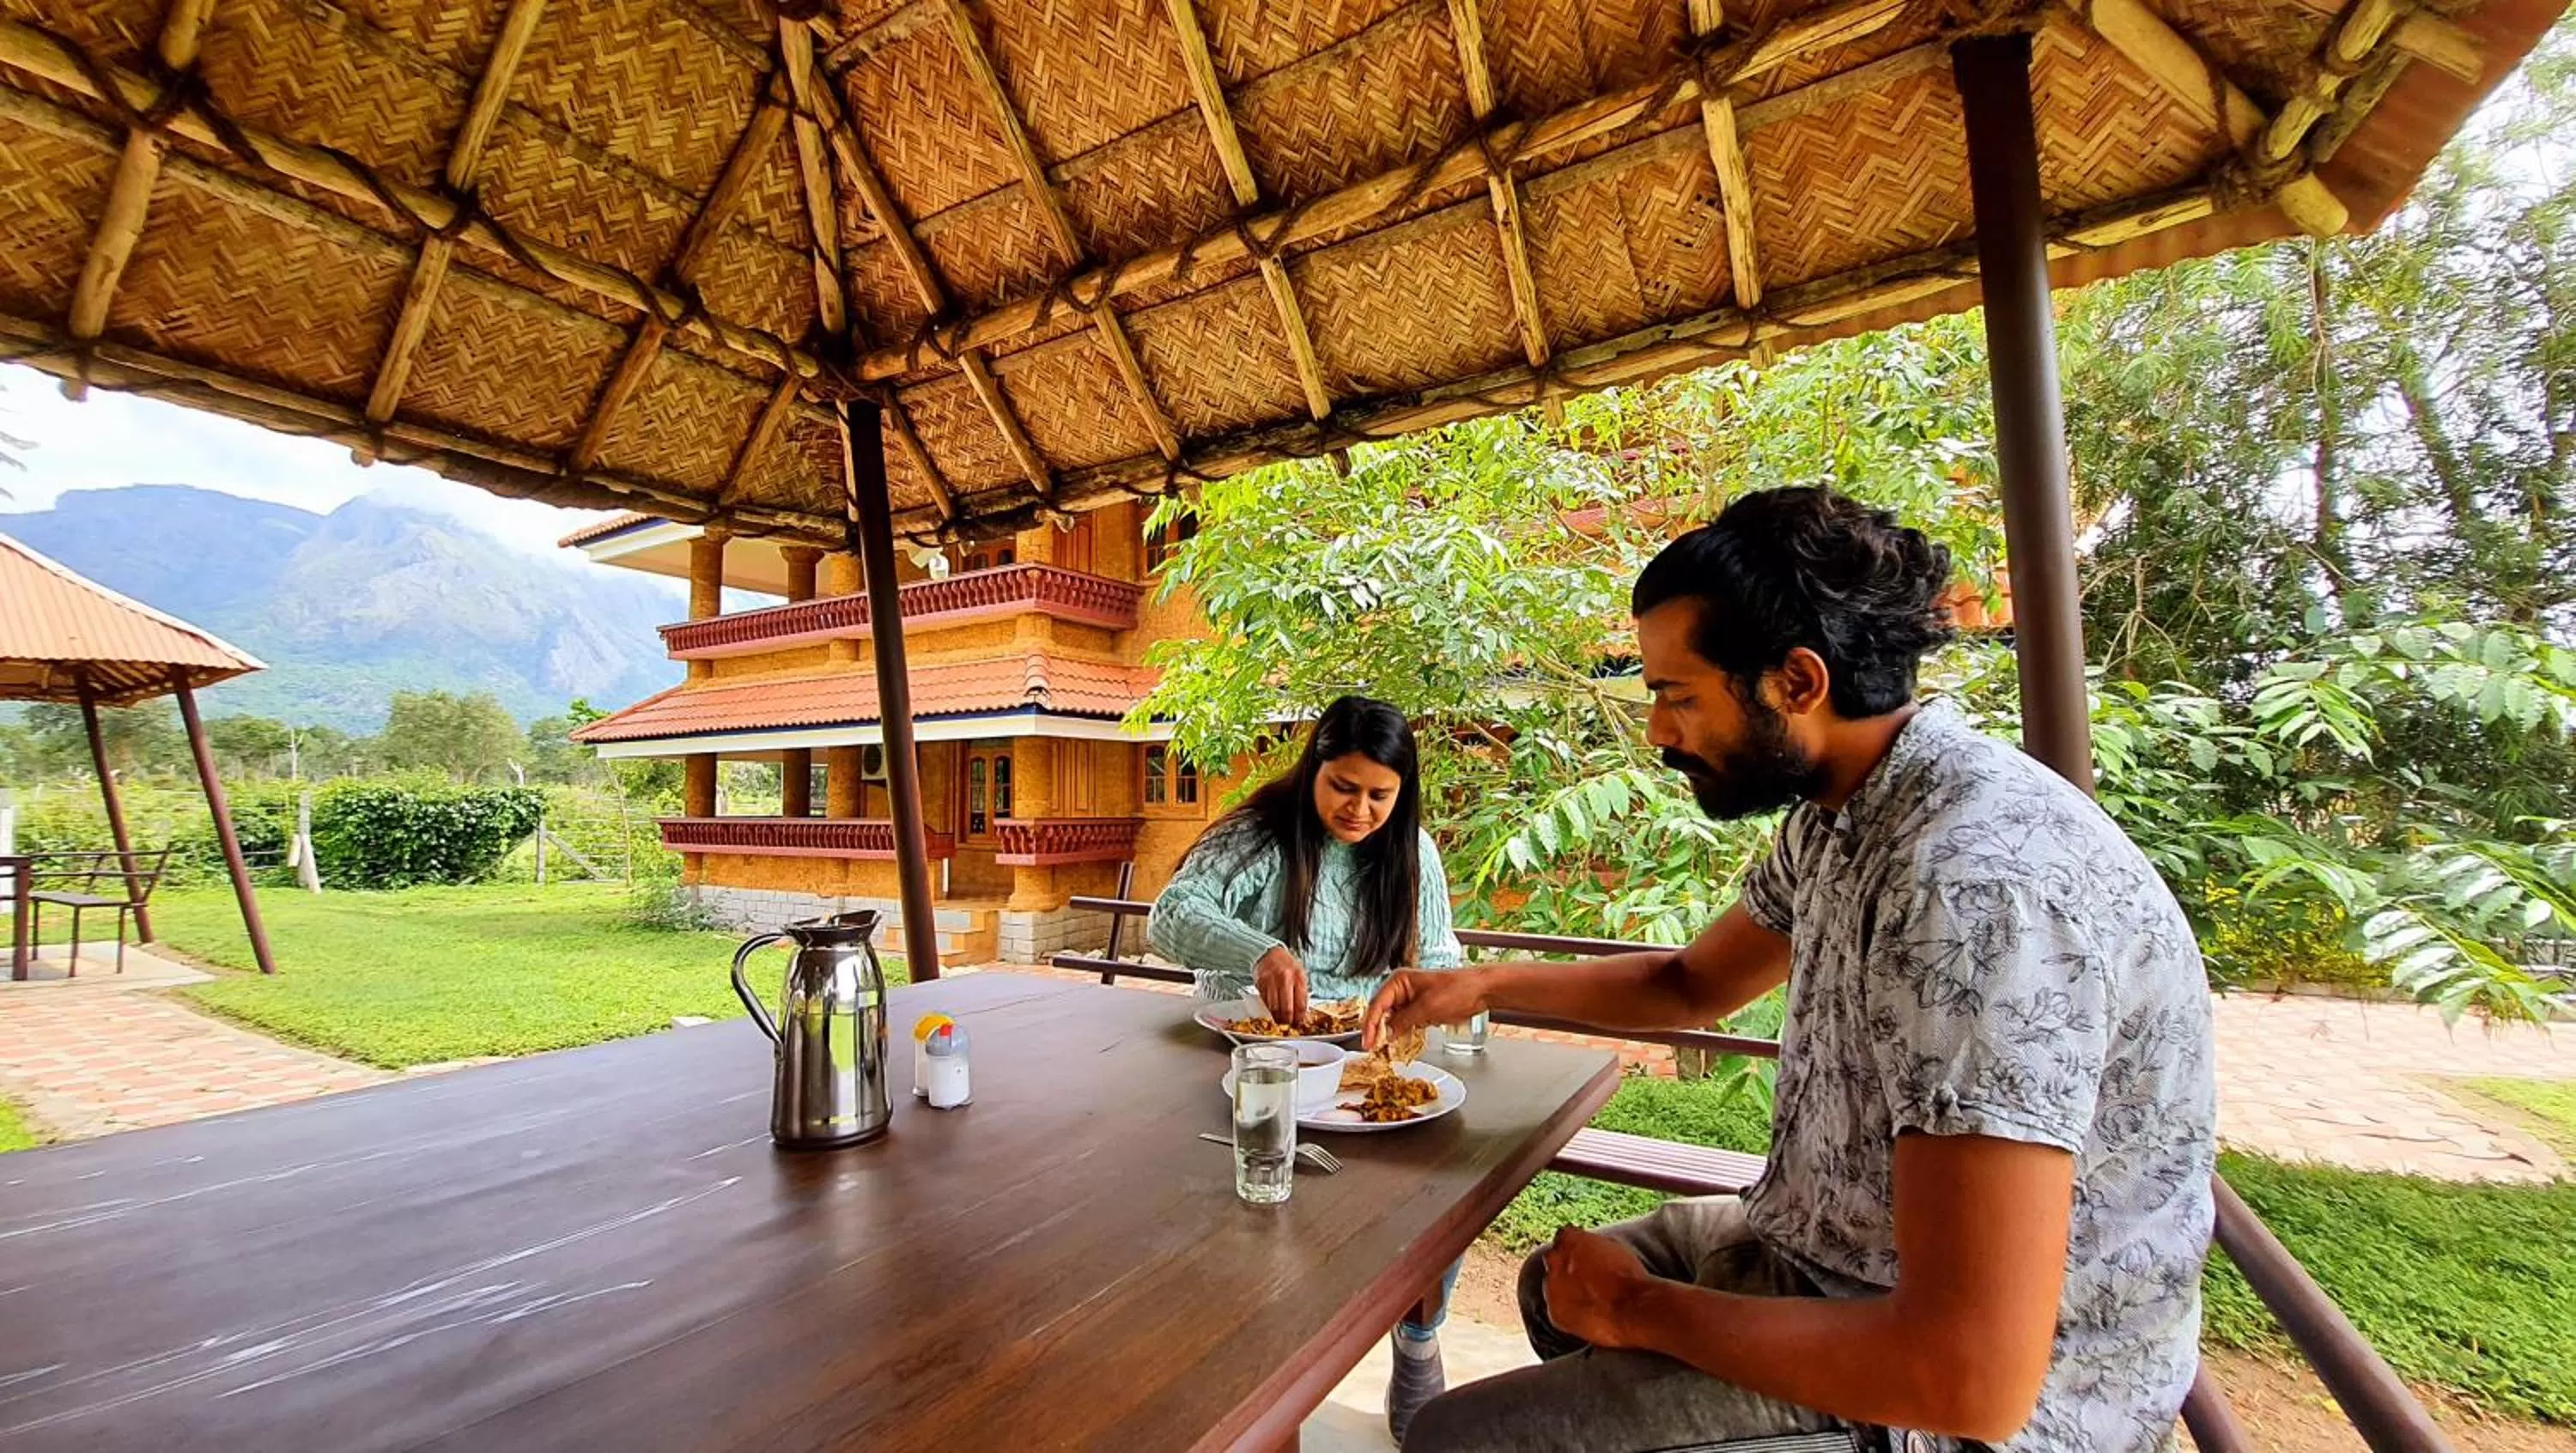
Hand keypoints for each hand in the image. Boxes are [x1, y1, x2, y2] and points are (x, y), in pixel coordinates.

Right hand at [1253, 945, 1308, 1025]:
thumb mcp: (1299, 974)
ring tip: (1280, 1020)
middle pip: (1286, 1007)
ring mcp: (1271, 980)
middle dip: (1288, 1020)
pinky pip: (1265, 1001)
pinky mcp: (1260, 983)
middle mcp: (1285, 978)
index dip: (1299, 1017)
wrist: (1269, 953)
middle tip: (1288, 1024)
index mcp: (1298, 976)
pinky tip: (1272, 1011)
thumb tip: (1302, 1012)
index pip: (1300, 1003)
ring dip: (1277, 1017)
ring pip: (1274, 1006)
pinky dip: (1269, 1008)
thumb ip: (1301, 991)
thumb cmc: (1287, 965)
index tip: (1298, 1022)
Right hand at [1365, 968, 1486, 1049]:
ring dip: (1388, 1033)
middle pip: (1381, 1012)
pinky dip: (1401, 1033)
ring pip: (1392, 1019)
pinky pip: (1404, 1023)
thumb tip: (1386, 1033)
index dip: (1370, 1025)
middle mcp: (1401, 989)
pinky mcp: (1419, 1010)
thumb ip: (1403, 1021)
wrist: (1480, 991)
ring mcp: (1410, 1000)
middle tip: (1372, 1049)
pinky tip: (1398, 1044)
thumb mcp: (1427, 1007)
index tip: (1367, 1042)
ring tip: (1383, 1050)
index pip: (1377, 1004)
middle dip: (1377, 1030)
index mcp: (1399, 980)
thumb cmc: (1457, 990)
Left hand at [1541, 1226, 1651, 1350]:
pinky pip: (1557, 1309)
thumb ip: (1595, 1245)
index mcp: (1570, 1239)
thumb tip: (1592, 1248)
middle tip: (1585, 1277)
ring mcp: (1551, 1287)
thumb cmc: (1628, 1277)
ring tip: (1589, 1298)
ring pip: (1553, 1285)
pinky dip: (1568, 1310)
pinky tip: (1587, 1313)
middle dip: (1565, 1266)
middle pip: (1554, 1259)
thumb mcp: (1615, 1248)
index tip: (1584, 1254)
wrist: (1630, 1310)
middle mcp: (1554, 1260)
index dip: (1575, 1246)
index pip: (1564, 1236)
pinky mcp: (1555, 1312)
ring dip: (1565, 1289)